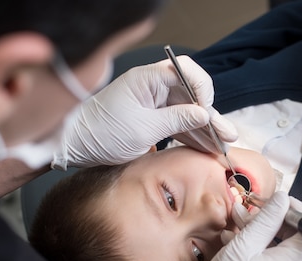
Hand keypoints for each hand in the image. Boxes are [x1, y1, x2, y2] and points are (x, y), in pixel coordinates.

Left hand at [52, 56, 237, 168]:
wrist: (74, 145)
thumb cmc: (101, 132)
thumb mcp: (143, 129)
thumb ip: (176, 120)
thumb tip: (204, 114)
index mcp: (148, 79)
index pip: (185, 71)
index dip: (201, 89)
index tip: (206, 111)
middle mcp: (153, 88)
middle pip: (190, 96)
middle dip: (211, 116)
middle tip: (227, 134)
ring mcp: (153, 105)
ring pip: (187, 114)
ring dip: (205, 130)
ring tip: (223, 146)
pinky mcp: (152, 121)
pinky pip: (178, 126)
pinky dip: (192, 137)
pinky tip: (208, 147)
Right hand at [184, 192, 301, 260]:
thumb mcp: (242, 248)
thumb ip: (265, 221)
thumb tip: (281, 201)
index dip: (296, 211)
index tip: (276, 203)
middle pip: (295, 238)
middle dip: (271, 221)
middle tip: (246, 213)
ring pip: (282, 250)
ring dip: (261, 236)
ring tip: (235, 229)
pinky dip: (260, 252)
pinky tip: (238, 247)